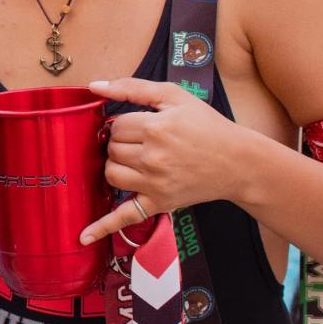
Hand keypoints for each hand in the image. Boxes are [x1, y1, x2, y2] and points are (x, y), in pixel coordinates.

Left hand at [78, 77, 259, 244]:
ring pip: (111, 174)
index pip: (115, 126)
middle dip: (121, 144)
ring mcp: (154, 184)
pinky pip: (124, 217)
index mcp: (155, 128)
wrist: (238, 162)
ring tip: (137, 161)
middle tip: (144, 142)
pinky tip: (84, 236)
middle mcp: (152, 158)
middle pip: (111, 150)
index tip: (142, 126)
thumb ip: (132, 87)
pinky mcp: (159, 203)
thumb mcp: (174, 96)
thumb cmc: (206, 126)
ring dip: (117, 167)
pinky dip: (103, 227)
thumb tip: (94, 87)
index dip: (126, 124)